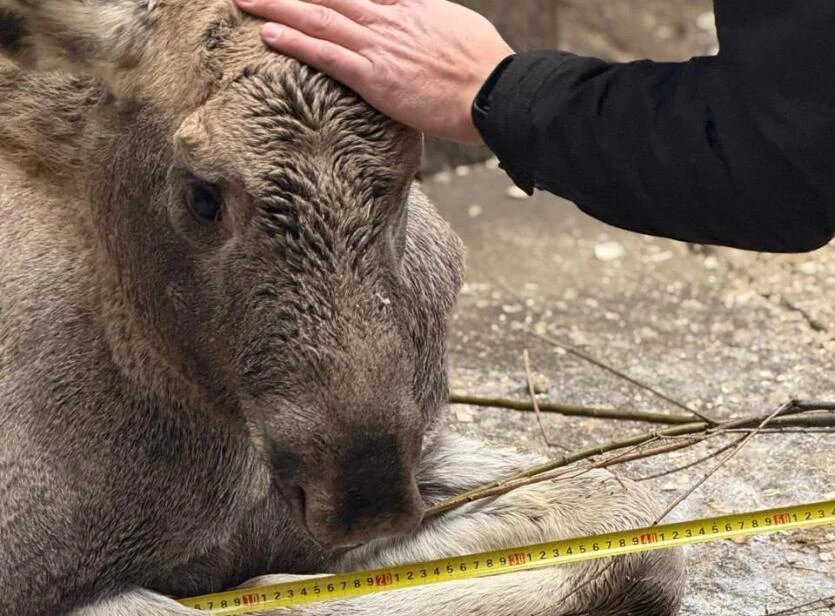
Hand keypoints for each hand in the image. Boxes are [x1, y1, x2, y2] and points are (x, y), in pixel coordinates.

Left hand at [234, 0, 513, 142]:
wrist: (497, 91)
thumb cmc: (485, 67)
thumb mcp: (457, 27)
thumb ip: (428, 20)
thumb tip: (419, 21)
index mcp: (410, 6)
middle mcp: (389, 18)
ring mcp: (380, 46)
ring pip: (318, 18)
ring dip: (277, 6)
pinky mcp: (376, 77)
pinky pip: (327, 55)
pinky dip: (295, 43)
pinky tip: (268, 34)